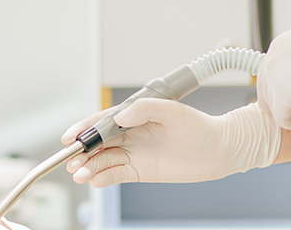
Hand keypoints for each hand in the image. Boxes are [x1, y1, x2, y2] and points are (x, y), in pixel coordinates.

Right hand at [58, 99, 279, 186]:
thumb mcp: (173, 112)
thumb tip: (121, 115)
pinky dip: (104, 178)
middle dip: (82, 152)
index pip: (102, 122)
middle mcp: (131, 135)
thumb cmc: (199, 127)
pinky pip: (118, 174)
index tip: (70, 137)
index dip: (84, 129)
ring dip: (89, 167)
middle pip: (98, 143)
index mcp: (134, 116)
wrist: (220, 149)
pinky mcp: (141, 171)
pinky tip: (96, 180)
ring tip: (80, 174)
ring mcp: (135, 153)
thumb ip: (146, 109)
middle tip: (71, 160)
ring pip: (104, 160)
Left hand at [257, 0, 290, 128]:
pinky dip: (290, 123)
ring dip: (285, 112)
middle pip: (264, 91)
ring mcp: (273, 80)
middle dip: (277, 101)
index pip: (270, 72)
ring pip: (270, 106)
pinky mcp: (282, 97)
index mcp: (278, 47)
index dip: (280, 86)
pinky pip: (280, 119)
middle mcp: (270, 62)